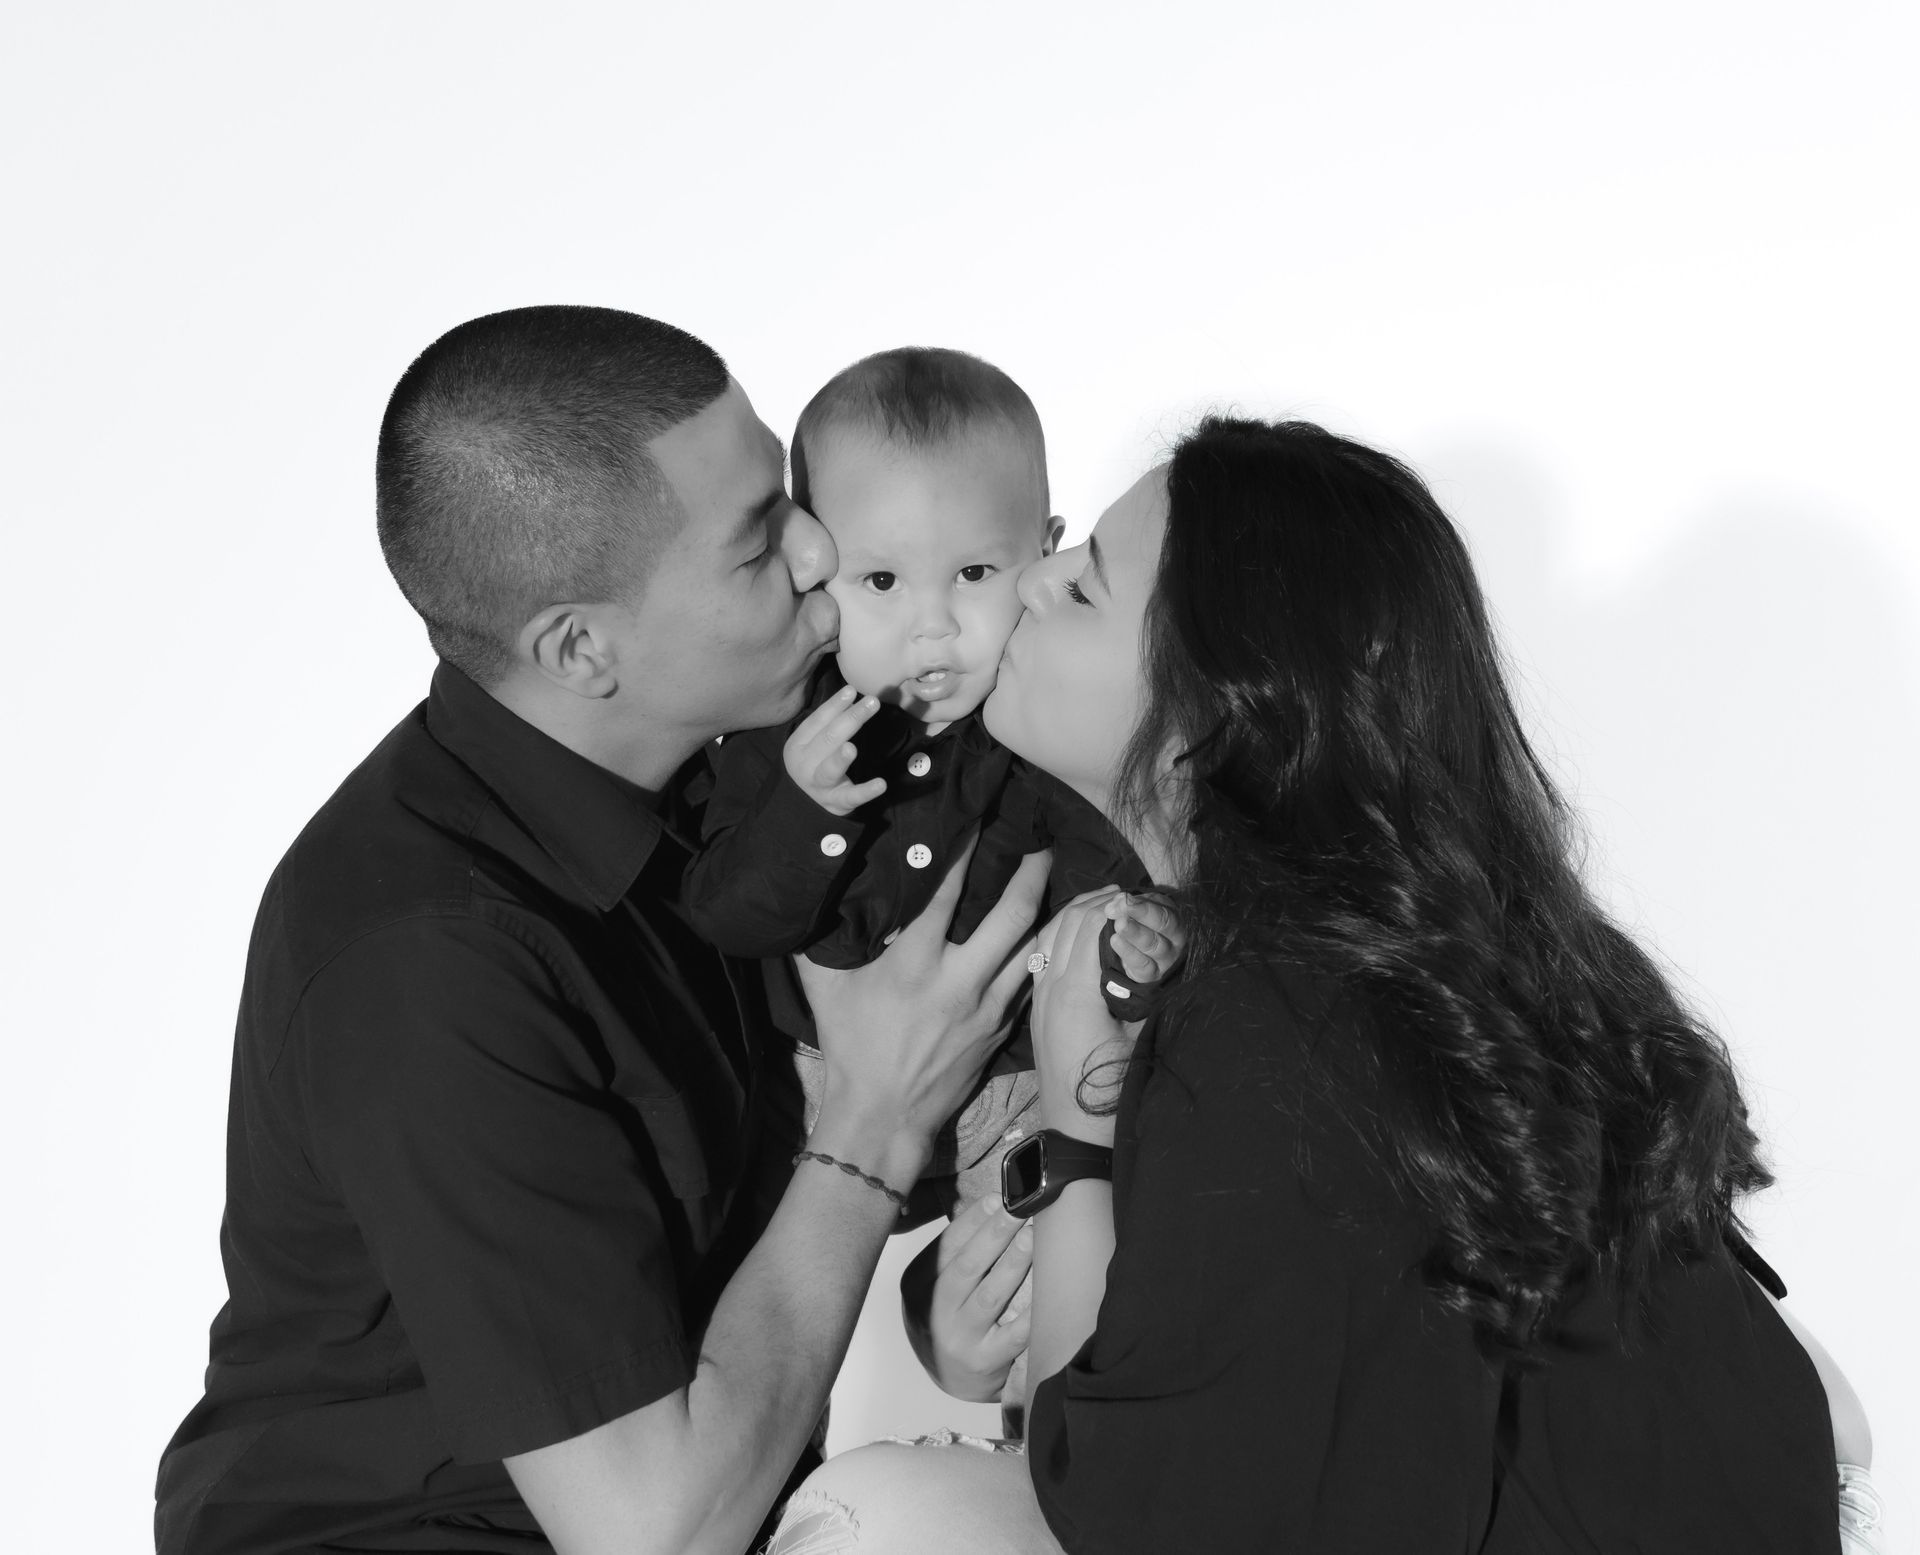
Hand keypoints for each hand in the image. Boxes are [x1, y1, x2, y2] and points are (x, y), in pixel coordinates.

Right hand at [784, 685, 887, 815]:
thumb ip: (830, 720)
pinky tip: (880, 784)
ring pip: (830, 770)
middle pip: (828, 740)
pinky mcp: (837, 802)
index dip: (834, 705)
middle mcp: (805, 765)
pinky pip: (852, 796)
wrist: (805, 803)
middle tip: (872, 703)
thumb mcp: (816, 741)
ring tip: (851, 748)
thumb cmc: (816, 763)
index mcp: (797, 745)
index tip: (852, 691)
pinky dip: (866, 791)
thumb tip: (851, 692)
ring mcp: (819, 786)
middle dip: (850, 719)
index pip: (817, 722)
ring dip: (840, 759)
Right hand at [797, 840, 1050, 1185]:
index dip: (965, 851)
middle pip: (1012, 915)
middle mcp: (959, 981)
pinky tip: (1039, 934)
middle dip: (1031, 873)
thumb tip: (816, 897)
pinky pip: (1026, 981)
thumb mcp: (826, 989)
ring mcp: (987, 1008)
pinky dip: (1034, 952)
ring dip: (1041, 910)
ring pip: (1029, 947)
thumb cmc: (850, 1048)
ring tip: (1048, 881)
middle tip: (1040, 844)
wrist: (883, 1116)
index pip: (948, 893)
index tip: (979, 819)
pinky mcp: (1001, 1030)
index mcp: (914, 964)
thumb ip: (823, 941)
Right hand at [901, 1193, 1032, 1400]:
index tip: (998, 1198)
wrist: (951, 1378)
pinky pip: (1014, 1334)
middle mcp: (933, 1312)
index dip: (973, 1220)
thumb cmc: (949, 1317)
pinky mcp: (985, 1362)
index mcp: (917, 1285)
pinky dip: (1031, 1311)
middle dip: (995, 1234)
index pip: (945, 1246)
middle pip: (966, 1267)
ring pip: (990, 1296)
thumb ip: (957, 1251)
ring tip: (1031, 1238)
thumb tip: (993, 1203)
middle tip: (1019, 1210)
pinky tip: (1046, 1289)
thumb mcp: (936, 1283)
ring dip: (1013, 1264)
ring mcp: (959, 1339)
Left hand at [1031, 890, 1137, 1139]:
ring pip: (1045, 938)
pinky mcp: (1035, 1013)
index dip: (1112, 905)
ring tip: (1098, 903)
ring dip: (1070, 915)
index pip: (1089, 926)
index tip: (1135, 895)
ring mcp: (1037, 1001)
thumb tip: (1156, 958)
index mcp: (1075, 992)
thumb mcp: (1141, 1039)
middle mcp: (1048, 989)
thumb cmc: (1114, 1093)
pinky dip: (1057, 937)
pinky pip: (1040, 959)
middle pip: (1063, 924)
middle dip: (1091, 901)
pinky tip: (1074, 936)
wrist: (1076, 1137)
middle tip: (1119, 891)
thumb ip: (1146, 994)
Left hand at [1105, 891, 1187, 983]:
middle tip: (1119, 910)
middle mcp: (1174, 937)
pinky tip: (1115, 940)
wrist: (1118, 960)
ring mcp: (1165, 958)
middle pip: (1164, 923)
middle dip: (1141, 913)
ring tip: (1118, 924)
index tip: (1121, 899)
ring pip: (1154, 944)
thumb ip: (1125, 902)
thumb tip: (1118, 897)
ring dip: (1135, 932)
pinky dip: (1129, 952)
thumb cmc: (1129, 927)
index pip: (1162, 907)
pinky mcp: (1152, 974)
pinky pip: (1143, 964)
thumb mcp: (1130, 910)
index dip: (1142, 903)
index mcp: (1171, 916)